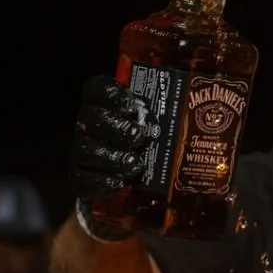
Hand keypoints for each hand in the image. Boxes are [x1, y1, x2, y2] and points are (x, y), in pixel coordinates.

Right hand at [70, 75, 149, 202]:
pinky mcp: (80, 177)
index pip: (95, 88)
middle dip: (115, 127)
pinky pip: (83, 179)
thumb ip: (161, 112)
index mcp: (102, 105)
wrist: (128, 180)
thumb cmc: (147, 143)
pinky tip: (119, 184)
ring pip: (86, 150)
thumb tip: (192, 101)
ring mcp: (82, 151)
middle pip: (90, 118)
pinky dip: (102, 182)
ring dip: (112, 157)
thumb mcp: (155, 123)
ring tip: (134, 163)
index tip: (131, 104)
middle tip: (137, 136)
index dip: (110, 92)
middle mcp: (88, 126)